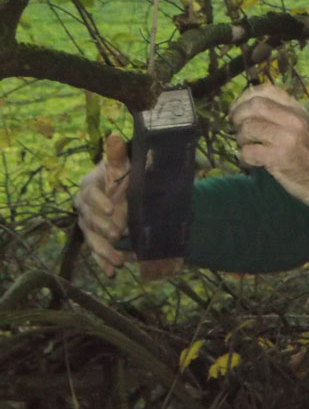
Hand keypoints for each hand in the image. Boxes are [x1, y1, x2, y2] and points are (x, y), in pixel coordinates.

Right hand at [75, 133, 131, 275]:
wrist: (124, 190)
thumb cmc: (121, 175)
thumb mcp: (122, 165)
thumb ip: (116, 154)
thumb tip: (114, 136)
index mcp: (89, 187)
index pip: (90, 194)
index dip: (99, 202)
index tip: (112, 207)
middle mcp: (84, 207)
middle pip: (90, 219)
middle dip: (103, 227)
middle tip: (117, 233)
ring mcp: (88, 225)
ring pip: (93, 239)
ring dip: (104, 251)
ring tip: (119, 261)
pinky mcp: (95, 238)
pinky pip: (96, 252)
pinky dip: (103, 262)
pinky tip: (110, 272)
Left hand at [229, 84, 308, 210]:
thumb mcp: (301, 126)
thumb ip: (280, 114)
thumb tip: (247, 107)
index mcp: (296, 109)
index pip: (265, 90)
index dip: (245, 97)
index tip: (238, 108)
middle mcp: (292, 119)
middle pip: (254, 105)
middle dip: (238, 115)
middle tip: (236, 127)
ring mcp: (286, 138)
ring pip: (248, 127)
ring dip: (241, 138)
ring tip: (247, 146)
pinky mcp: (279, 157)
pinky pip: (249, 151)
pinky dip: (244, 157)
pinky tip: (251, 161)